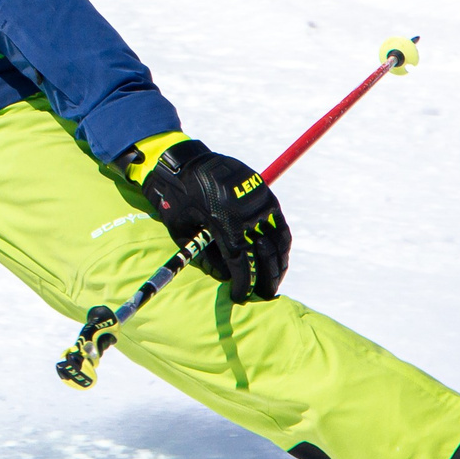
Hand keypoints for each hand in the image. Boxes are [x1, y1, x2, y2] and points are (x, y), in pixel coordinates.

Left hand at [136, 139, 291, 303]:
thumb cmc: (177, 199)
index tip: (241, 296)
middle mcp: (247, 212)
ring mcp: (259, 202)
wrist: (185, 162)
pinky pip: (279, 225)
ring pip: (279, 241)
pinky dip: (281, 244)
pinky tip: (278, 257)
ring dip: (279, 264)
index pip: (242, 262)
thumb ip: (205, 256)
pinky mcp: (265, 194)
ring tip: (274, 281)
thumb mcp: (183, 232)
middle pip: (265, 255)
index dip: (244, 283)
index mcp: (225, 223)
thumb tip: (227, 277)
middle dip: (265, 279)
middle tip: (263, 294)